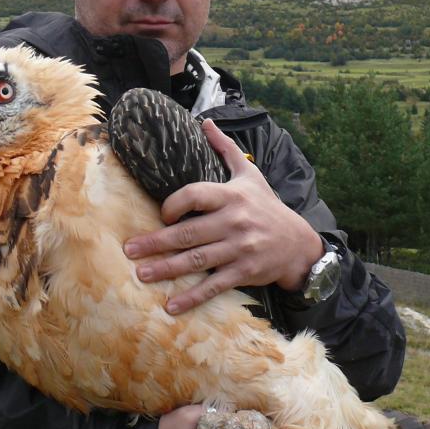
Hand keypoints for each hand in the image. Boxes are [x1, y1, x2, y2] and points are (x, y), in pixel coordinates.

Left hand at [124, 120, 324, 315]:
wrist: (298, 243)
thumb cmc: (267, 207)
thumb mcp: (250, 175)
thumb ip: (226, 149)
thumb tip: (204, 122)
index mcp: (232, 196)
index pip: (196, 195)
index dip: (174, 204)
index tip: (162, 215)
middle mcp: (234, 222)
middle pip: (189, 233)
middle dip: (157, 243)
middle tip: (130, 250)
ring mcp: (239, 249)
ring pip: (197, 260)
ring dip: (167, 269)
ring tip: (142, 274)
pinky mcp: (245, 272)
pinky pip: (214, 286)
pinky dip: (193, 297)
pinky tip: (172, 306)